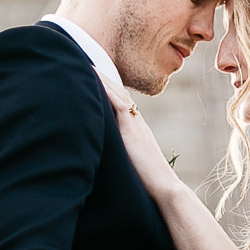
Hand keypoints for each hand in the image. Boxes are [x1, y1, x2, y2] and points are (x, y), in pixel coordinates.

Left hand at [93, 68, 179, 193]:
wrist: (164, 188)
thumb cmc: (149, 182)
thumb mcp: (132, 161)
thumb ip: (121, 153)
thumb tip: (104, 156)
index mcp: (136, 128)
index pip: (120, 100)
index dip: (107, 87)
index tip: (93, 76)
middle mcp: (136, 121)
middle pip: (118, 91)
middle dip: (102, 77)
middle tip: (85, 61)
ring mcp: (134, 124)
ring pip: (117, 93)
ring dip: (102, 78)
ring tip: (85, 63)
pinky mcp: (131, 130)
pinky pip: (118, 103)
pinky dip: (106, 89)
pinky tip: (93, 78)